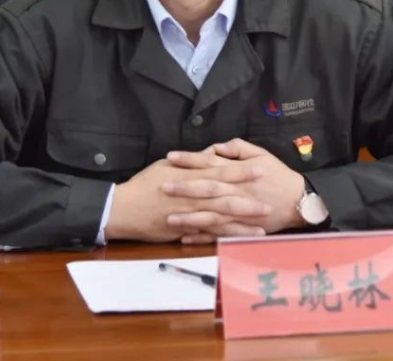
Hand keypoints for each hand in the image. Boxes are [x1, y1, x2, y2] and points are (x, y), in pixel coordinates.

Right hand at [104, 158, 272, 242]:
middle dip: (249, 201)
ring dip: (242, 223)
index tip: (260, 169)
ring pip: (220, 219)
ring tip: (262, 226)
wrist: (124, 208)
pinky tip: (239, 239)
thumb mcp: (167, 166)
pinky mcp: (183, 231)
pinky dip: (224, 237)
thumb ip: (192, 161)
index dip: (241, 171)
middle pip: (226, 198)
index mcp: (190, 177)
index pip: (220, 172)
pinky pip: (208, 235)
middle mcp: (192, 196)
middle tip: (269, 204)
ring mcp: (188, 215)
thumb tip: (211, 153)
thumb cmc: (144, 184)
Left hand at [163, 138, 306, 240]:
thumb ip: (238, 148)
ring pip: (209, 215)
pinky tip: (184, 238)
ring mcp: (237, 212)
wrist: (298, 202)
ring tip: (168, 218)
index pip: (209, 163)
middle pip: (205, 189)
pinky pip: (218, 234)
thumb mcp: (261, 154)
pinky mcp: (241, 228)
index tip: (170, 157)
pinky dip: (201, 237)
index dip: (189, 159)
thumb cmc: (278, 176)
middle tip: (163, 187)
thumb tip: (216, 146)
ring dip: (189, 217)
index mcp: (237, 172)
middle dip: (183, 188)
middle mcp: (235, 192)